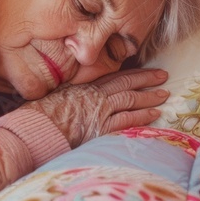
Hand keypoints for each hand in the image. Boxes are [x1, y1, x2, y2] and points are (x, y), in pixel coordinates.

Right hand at [19, 68, 169, 147]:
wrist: (35, 128)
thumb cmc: (40, 115)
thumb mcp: (56, 97)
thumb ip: (70, 94)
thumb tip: (76, 95)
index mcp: (84, 87)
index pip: (113, 77)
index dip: (132, 74)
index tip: (146, 71)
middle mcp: (95, 96)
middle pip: (126, 84)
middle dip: (147, 79)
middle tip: (163, 76)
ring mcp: (99, 111)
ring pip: (130, 99)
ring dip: (149, 96)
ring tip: (164, 94)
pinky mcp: (100, 128)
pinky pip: (126, 120)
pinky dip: (142, 116)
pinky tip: (154, 114)